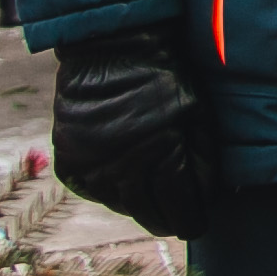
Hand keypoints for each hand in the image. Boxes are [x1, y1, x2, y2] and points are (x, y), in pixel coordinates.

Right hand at [53, 34, 215, 237]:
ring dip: (137, 201)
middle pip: (148, 215)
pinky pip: (92, 191)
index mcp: (161, 159)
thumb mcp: (198, 115)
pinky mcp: (68, 163)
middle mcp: (121, 170)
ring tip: (151, 189)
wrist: (112, 52)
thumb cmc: (166, 80)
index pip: (179, 212)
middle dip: (167, 217)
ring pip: (120, 205)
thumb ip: (204, 160)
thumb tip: (208, 199)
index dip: (191, 221)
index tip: (197, 223)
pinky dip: (108, 188)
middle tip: (176, 216)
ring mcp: (91, 168)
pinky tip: (122, 176)